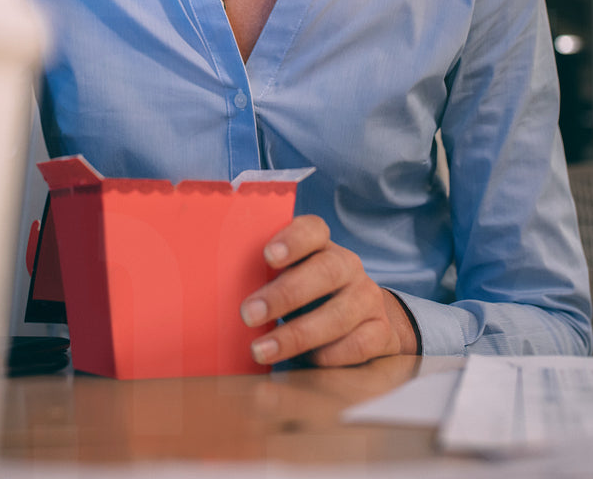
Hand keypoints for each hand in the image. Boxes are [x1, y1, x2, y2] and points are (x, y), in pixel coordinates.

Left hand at [239, 215, 418, 366]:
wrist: (364, 321)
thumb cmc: (309, 297)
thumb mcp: (289, 279)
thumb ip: (264, 280)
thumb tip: (211, 294)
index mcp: (322, 246)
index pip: (313, 230)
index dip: (292, 240)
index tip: (267, 256)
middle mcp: (348, 267)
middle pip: (326, 271)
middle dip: (285, 294)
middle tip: (249, 314)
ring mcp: (367, 299)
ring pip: (339, 314)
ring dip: (297, 335)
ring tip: (261, 350)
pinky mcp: (380, 332)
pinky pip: (358, 345)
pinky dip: (329, 356)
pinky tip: (306, 362)